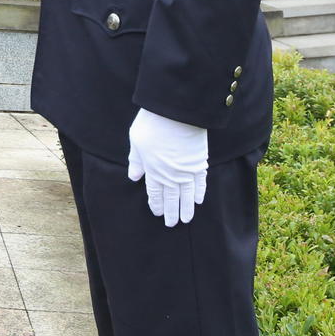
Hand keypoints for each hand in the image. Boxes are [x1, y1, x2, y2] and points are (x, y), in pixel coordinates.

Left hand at [128, 109, 207, 226]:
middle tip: (173, 224)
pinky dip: (200, 192)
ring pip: (187, 194)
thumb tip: (134, 177)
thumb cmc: (152, 123)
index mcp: (153, 170)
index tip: (158, 213)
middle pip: (172, 198)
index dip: (157, 204)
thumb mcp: (136, 141)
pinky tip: (198, 200)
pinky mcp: (199, 161)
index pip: (155, 193)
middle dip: (172, 212)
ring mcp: (186, 169)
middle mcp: (170, 174)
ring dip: (186, 208)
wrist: (176, 111)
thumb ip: (136, 161)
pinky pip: (200, 182)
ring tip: (186, 219)